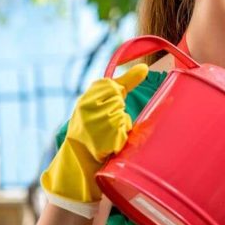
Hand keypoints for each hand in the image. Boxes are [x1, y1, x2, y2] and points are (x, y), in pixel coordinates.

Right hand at [40, 64, 148, 202]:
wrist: (79, 157)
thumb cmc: (93, 125)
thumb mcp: (102, 100)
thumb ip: (125, 82)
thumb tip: (145, 66)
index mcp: (86, 99)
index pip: (113, 87)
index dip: (115, 96)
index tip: (106, 105)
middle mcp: (89, 110)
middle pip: (119, 102)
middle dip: (117, 112)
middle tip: (102, 125)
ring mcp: (98, 124)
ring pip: (123, 117)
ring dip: (120, 126)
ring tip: (105, 134)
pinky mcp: (109, 138)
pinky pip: (125, 131)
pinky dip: (122, 137)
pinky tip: (109, 143)